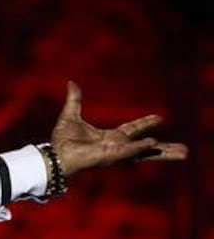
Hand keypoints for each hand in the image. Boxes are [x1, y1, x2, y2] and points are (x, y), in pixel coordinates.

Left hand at [51, 81, 187, 176]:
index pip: (132, 130)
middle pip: (146, 146)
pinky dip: (141, 146)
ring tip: (183, 153)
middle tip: (183, 149)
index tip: (159, 118)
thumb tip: (71, 83)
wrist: (55, 155)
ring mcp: (116, 153)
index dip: (145, 124)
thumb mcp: (70, 115)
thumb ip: (75, 100)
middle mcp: (116, 147)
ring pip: (145, 153)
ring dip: (163, 153)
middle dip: (164, 148)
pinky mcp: (112, 156)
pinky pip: (130, 151)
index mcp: (109, 138)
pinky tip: (154, 142)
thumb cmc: (61, 141)